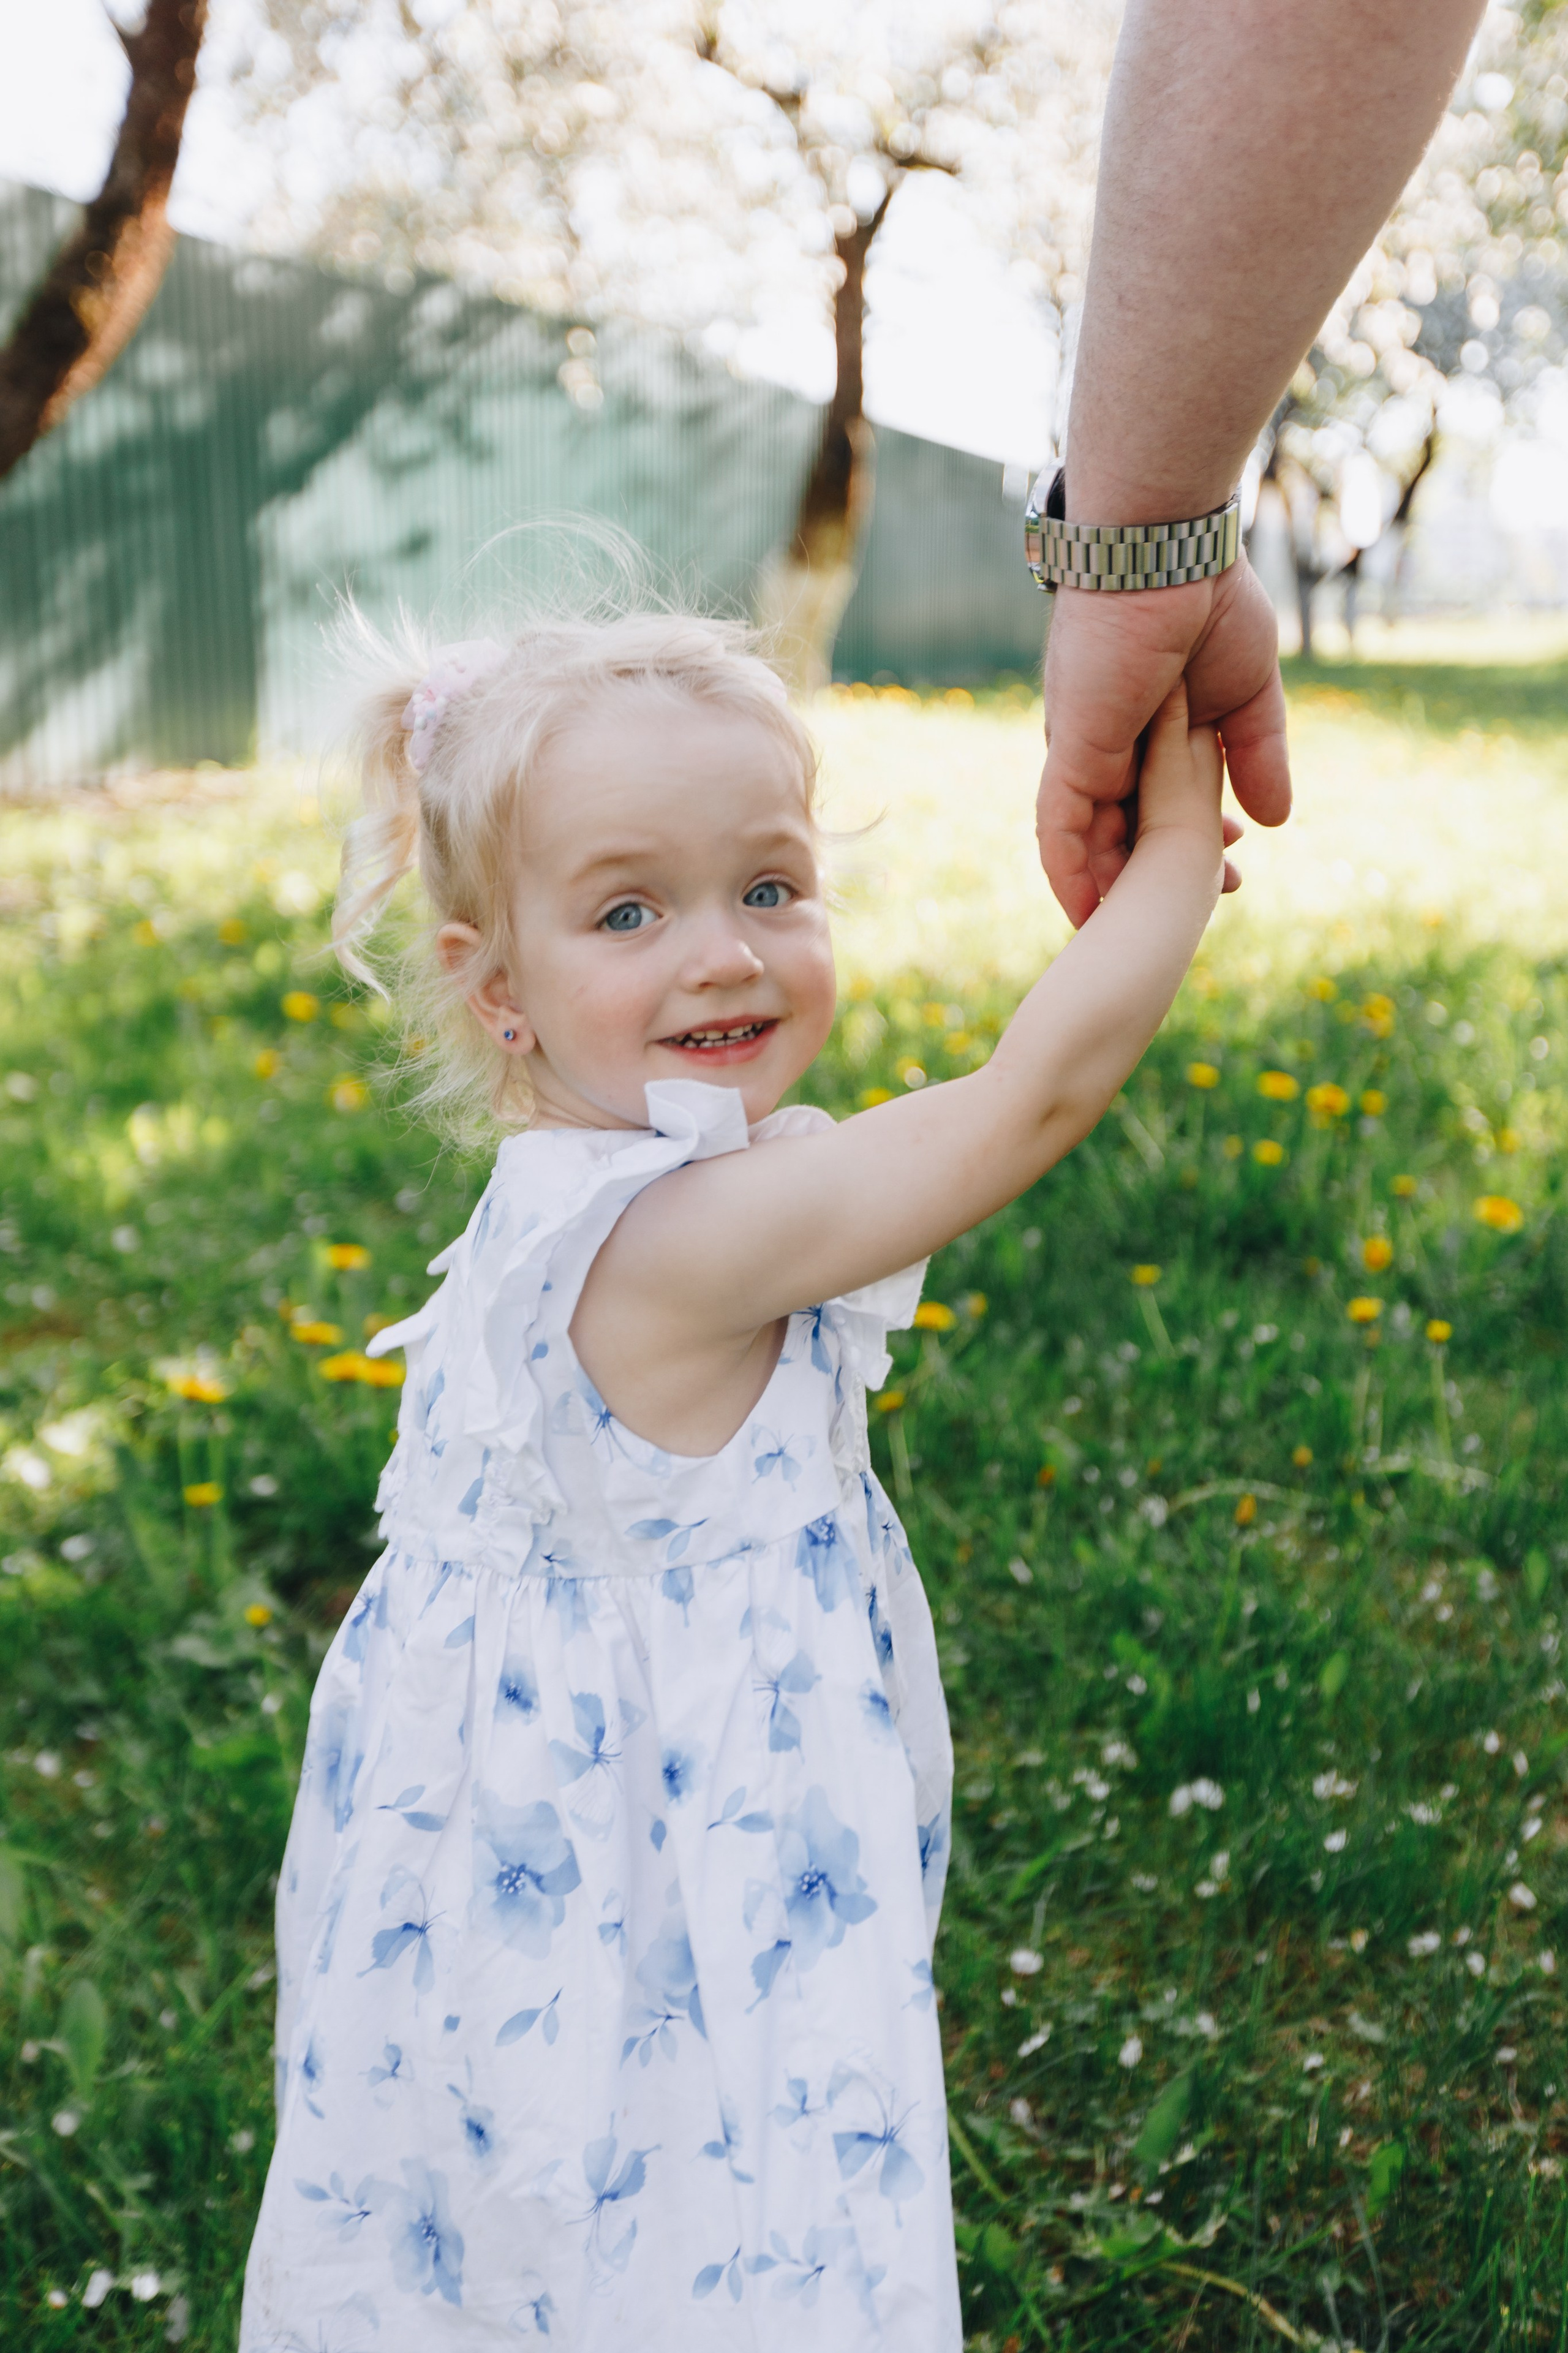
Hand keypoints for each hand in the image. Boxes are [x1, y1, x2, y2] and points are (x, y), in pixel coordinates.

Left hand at [1036, 549, 1289, 926]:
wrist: (1168, 547)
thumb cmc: (1206, 598)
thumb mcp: (1247, 691)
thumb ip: (1256, 754)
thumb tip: (1276, 820)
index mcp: (1144, 730)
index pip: (1157, 808)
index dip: (1189, 850)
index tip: (1231, 875)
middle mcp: (1106, 745)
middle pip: (1121, 834)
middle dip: (1156, 878)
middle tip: (1209, 903)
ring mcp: (1084, 749)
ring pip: (1087, 840)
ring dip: (1114, 889)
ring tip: (1139, 934)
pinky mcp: (1071, 748)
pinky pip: (1059, 826)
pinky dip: (1070, 872)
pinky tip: (1085, 913)